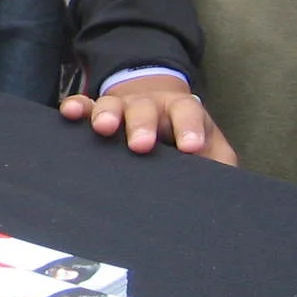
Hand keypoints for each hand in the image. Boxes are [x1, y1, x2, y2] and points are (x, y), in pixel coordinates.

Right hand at [59, 71, 238, 163]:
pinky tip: (71, 113)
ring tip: (103, 128)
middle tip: (141, 145)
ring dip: (107, 114)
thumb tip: (225, 191)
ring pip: (113, 104)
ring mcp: (123, 107)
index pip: (189, 113)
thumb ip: (219, 165)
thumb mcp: (212, 151)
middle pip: (146, 108)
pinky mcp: (98, 112)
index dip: (190, 128)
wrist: (161, 117)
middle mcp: (151, 105)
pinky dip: (77, 107)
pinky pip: (85, 105)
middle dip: (143, 124)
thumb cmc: (187, 140)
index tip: (191, 148)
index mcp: (183, 112)